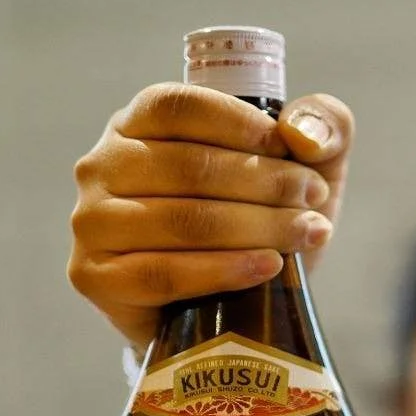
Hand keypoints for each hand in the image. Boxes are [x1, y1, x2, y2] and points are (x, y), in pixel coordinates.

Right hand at [68, 84, 354, 348]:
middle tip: (314, 199)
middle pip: (187, 167)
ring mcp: (92, 222)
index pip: (179, 107)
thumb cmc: (262, 220)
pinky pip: (164, 273)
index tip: (293, 150)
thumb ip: (323, 126)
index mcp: (138, 123)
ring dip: (256, 227)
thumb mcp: (304, 167)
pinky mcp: (97, 278)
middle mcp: (103, 165)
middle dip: (264, 183)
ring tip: (307, 233)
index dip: (240, 124)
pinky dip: (224, 270)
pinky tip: (268, 267)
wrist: (231, 307)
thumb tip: (303, 132)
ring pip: (181, 220)